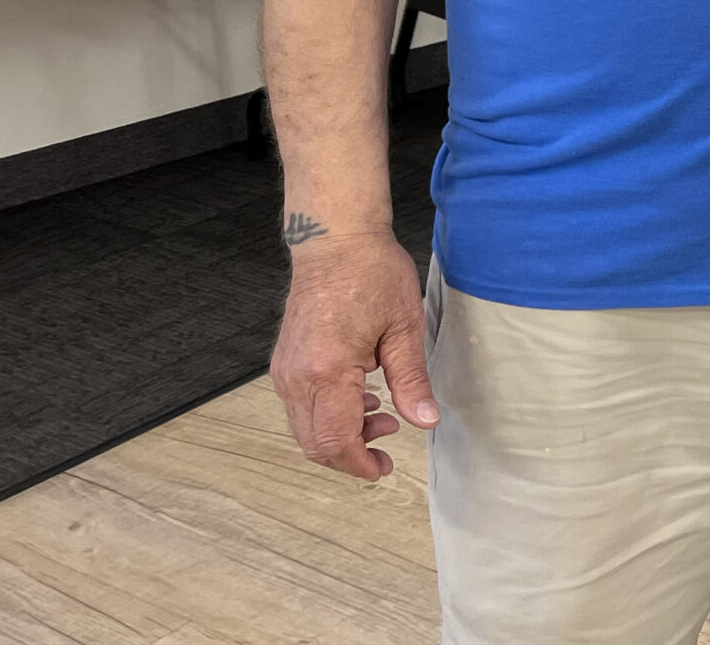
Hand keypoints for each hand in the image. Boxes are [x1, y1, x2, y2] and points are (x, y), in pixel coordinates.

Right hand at [270, 227, 437, 479]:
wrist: (334, 241)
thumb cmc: (372, 274)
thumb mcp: (404, 328)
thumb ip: (411, 380)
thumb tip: (426, 422)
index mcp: (328, 371)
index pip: (336, 440)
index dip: (360, 464)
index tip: (384, 468)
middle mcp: (296, 377)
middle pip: (314, 443)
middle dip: (351, 453)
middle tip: (389, 440)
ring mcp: (284, 371)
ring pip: (304, 428)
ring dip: (340, 434)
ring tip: (382, 413)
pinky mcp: (283, 363)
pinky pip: (300, 407)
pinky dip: (327, 414)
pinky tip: (361, 395)